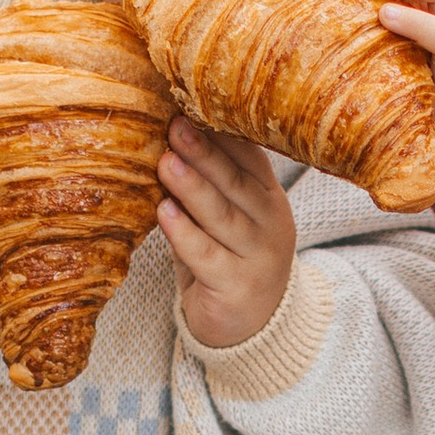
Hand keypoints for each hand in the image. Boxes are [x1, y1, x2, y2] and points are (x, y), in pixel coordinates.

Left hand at [160, 119, 296, 349]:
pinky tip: (164, 212)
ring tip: (166, 162)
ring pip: (223, 216)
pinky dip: (184, 233)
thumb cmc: (227, 260)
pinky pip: (206, 256)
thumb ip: (206, 185)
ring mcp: (259, 256)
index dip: (220, 133)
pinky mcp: (238, 287)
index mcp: (269, 197)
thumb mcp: (224, 217)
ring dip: (192, 187)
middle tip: (174, 126)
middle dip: (204, 152)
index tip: (189, 105)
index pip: (248, 158)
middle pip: (235, 183)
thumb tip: (166, 137)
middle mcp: (271, 223)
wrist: (252, 329)